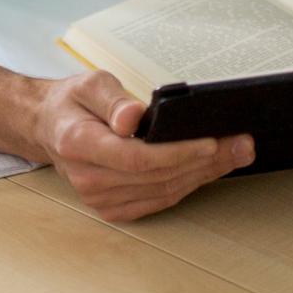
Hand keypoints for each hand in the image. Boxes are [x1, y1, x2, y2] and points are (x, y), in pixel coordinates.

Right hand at [29, 71, 252, 222]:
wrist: (50, 128)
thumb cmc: (73, 103)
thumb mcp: (90, 84)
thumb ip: (113, 100)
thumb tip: (133, 118)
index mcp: (78, 144)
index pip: (136, 157)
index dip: (177, 153)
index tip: (212, 142)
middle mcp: (88, 178)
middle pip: (157, 177)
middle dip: (205, 162)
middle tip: (242, 144)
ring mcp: (99, 198)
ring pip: (164, 192)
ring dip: (204, 175)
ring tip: (237, 153)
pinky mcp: (113, 208)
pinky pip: (159, 200)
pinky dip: (188, 185)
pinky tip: (211, 169)